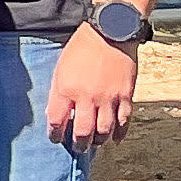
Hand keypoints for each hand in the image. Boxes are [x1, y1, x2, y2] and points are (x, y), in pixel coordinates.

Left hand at [48, 28, 139, 148]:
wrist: (110, 33)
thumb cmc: (81, 49)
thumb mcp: (60, 69)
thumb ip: (58, 93)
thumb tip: (55, 114)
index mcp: (66, 89)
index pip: (57, 121)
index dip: (55, 134)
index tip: (55, 138)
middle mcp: (88, 97)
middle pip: (82, 132)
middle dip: (79, 144)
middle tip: (78, 148)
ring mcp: (109, 98)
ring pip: (104, 131)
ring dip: (99, 141)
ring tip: (95, 144)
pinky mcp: (126, 96)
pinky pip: (124, 122)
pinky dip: (120, 133)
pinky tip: (115, 139)